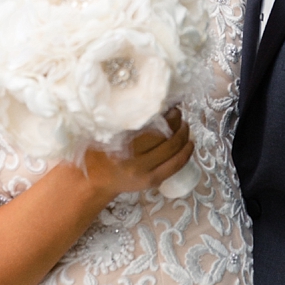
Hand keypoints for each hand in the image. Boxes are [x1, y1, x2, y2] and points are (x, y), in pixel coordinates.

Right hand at [79, 108, 193, 199]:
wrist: (95, 182)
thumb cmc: (96, 153)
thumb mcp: (101, 134)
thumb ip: (118, 123)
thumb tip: (144, 102)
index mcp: (121, 147)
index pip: (150, 127)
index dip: (164, 114)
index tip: (168, 103)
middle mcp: (135, 161)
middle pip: (165, 137)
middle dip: (176, 122)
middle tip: (177, 111)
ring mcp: (145, 173)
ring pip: (173, 151)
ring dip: (183, 135)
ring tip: (184, 124)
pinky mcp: (152, 181)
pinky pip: (175, 166)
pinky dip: (186, 153)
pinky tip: (190, 143)